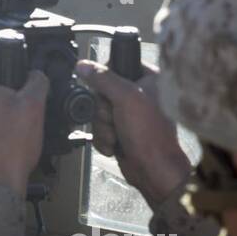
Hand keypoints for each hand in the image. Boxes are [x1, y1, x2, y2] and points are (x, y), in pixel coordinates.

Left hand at [0, 64, 48, 197]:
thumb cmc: (13, 144)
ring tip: (20, 128)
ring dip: (5, 114)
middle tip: (27, 110)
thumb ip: (37, 81)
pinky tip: (10, 139)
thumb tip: (37, 74)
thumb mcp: (34, 105)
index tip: (27, 86)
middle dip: (11, 97)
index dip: (15, 74)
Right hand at [75, 59, 190, 204]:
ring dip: (104, 127)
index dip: (107, 78)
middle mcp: (140, 95)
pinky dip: (104, 138)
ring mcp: (129, 115)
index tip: (108, 90)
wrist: (153, 170)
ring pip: (98, 112)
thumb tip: (83, 65)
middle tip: (116, 118)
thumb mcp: (126, 97)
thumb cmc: (150, 133)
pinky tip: (116, 145)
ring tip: (118, 135)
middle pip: (102, 92)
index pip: (118, 65)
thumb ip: (103, 78)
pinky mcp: (120, 132)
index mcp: (149, 79)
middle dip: (104, 110)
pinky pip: (99, 129)